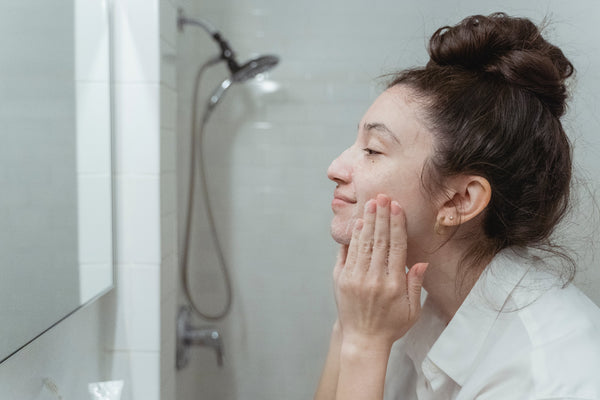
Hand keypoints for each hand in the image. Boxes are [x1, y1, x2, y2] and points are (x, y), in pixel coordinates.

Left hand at [333, 194, 427, 350]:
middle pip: (379, 240)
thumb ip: (415, 285)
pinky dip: (354, 238)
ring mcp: (356, 278)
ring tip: (371, 204)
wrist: (363, 340)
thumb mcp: (412, 310)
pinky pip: (348, 254)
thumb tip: (421, 262)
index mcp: (394, 285)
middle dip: (381, 216)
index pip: (396, 247)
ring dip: (368, 222)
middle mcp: (374, 279)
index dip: (397, 225)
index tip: (397, 207)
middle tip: (382, 197)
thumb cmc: (391, 326)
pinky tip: (359, 224)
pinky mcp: (342, 280)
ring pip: (363, 244)